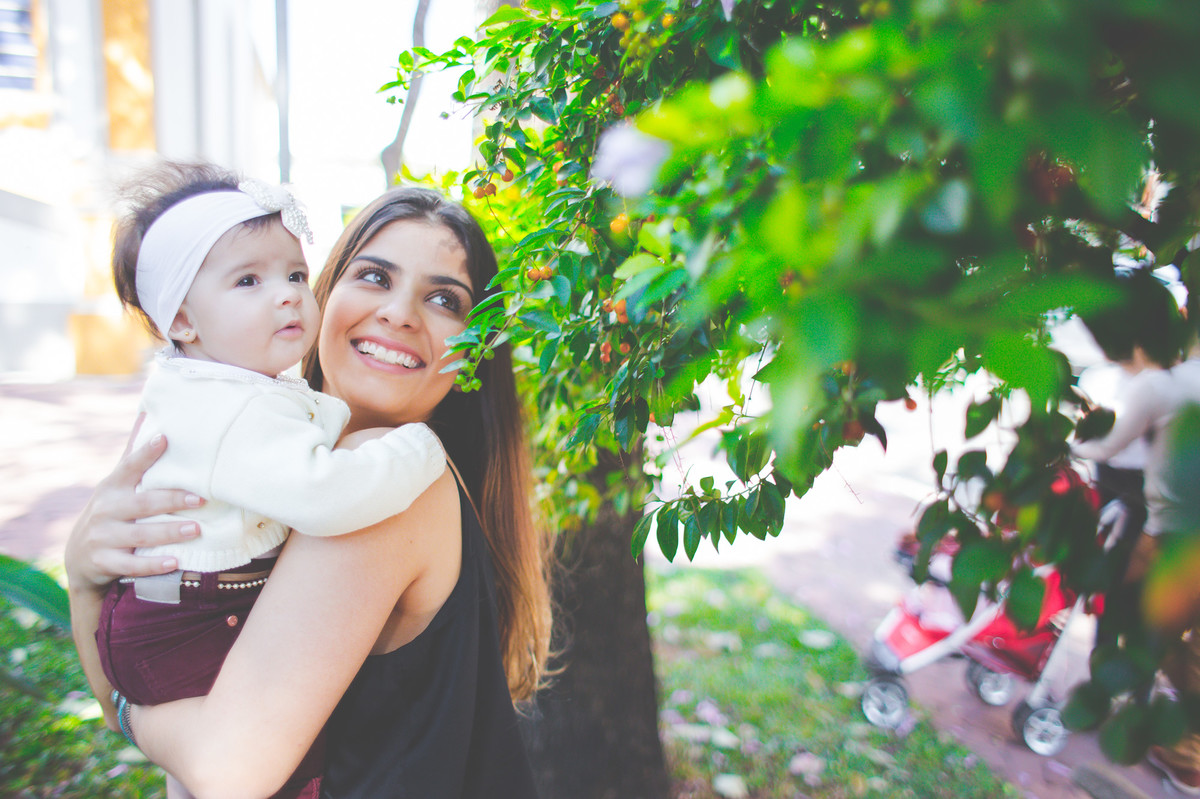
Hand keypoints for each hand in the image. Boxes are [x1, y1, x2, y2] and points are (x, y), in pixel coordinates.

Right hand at [64, 415, 202, 590]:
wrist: (78, 557)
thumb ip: (134, 457)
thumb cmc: (112, 511)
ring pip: (139, 536)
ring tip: (196, 529)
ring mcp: (103, 537)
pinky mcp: (104, 562)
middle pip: (142, 504)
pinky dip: (153, 565)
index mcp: (113, 487)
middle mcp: (106, 510)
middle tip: (201, 499)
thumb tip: (147, 413)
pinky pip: (131, 565)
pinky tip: (175, 562)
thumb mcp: (117, 485)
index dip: (146, 453)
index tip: (164, 439)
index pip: (129, 466)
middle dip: (171, 500)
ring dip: (169, 533)